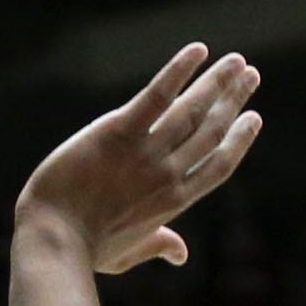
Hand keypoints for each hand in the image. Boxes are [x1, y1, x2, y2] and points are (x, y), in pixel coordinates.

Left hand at [16, 45, 261, 274]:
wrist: (52, 240)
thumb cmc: (84, 251)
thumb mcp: (127, 254)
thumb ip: (157, 245)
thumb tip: (181, 253)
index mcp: (175, 201)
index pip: (219, 164)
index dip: (240, 140)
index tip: (253, 118)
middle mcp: (168, 174)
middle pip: (212, 130)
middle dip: (234, 100)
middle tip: (250, 74)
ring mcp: (145, 153)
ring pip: (193, 109)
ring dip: (218, 81)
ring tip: (236, 61)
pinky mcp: (118, 133)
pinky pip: (157, 95)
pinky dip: (179, 70)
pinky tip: (198, 51)